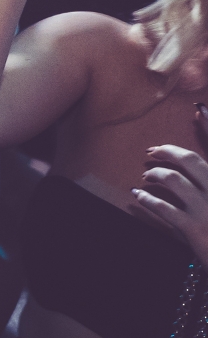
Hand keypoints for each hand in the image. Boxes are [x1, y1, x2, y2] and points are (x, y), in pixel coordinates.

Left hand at [133, 106, 207, 262]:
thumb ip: (207, 177)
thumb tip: (187, 160)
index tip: (199, 107)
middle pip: (191, 160)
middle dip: (167, 151)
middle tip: (152, 151)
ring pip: (174, 180)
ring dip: (155, 174)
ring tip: (146, 176)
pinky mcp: (195, 229)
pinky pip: (164, 208)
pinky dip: (148, 199)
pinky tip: (137, 195)